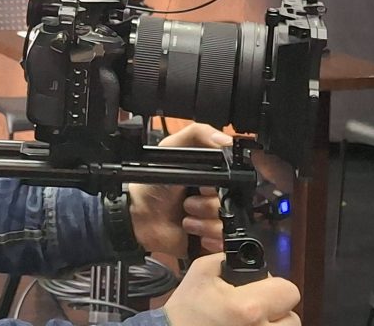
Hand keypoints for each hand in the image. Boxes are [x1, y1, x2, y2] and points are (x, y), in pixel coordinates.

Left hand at [127, 123, 231, 256]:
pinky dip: (208, 237)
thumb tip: (226, 139)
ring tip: (186, 217)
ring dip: (204, 222)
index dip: (221, 185)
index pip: (235, 181)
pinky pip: (224, 240)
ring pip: (228, 223)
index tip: (204, 185)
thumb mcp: (172, 148)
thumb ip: (196, 134)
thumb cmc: (153, 182)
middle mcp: (216, 197)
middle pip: (234, 203)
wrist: (139, 216)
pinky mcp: (211, 239)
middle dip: (209, 204)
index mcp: (213, 176)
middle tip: (188, 201)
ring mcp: (214, 219)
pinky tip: (192, 231)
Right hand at [163, 253, 300, 324]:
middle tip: (253, 305)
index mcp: (249, 307)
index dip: (274, 285)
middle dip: (275, 308)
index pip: (288, 290)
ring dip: (273, 324)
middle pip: (292, 315)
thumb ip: (227, 260)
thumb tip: (247, 260)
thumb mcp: (201, 270)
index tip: (259, 287)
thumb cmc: (187, 308)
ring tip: (250, 320)